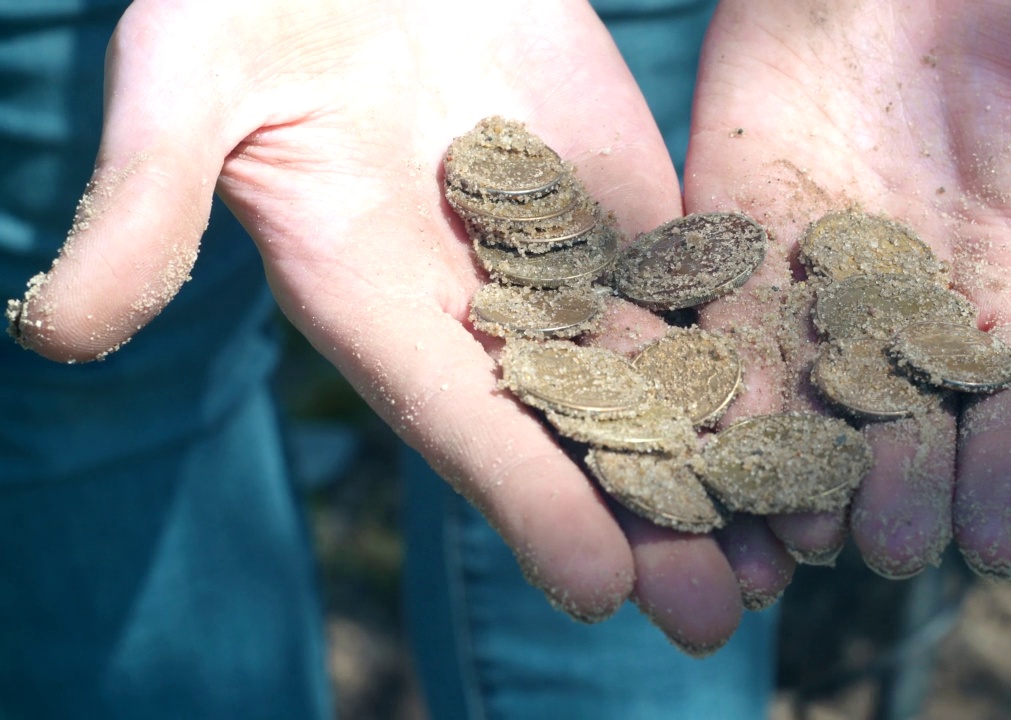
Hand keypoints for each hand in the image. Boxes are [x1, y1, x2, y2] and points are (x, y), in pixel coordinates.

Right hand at [6, 0, 778, 651]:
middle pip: (573, 430)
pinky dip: (753, 349)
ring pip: (652, 378)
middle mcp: (479, 300)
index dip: (523, 502)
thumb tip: (53, 333)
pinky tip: (813, 406)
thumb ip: (147, 207)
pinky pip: (698, 285)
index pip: (456, 422)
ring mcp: (565, 255)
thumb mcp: (187, 84)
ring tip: (791, 544)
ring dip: (721, 460)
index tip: (597, 590)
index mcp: (377, 298)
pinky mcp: (628, 201)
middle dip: (647, 521)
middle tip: (725, 614)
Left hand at [685, 0, 1010, 577]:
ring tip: (789, 527)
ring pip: (803, 394)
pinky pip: (720, 317)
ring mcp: (819, 280)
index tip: (993, 547)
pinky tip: (706, 435)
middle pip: (902, 425)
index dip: (1006, 481)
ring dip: (793, 461)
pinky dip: (713, 374)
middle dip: (893, 486)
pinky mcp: (738, 235)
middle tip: (884, 544)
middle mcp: (916, 314)